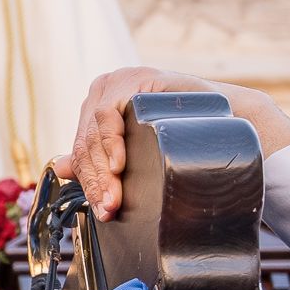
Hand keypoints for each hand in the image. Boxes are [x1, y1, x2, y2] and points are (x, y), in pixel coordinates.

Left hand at [54, 67, 289, 219]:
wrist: (229, 119)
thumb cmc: (183, 136)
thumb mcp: (137, 152)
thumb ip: (99, 158)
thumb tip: (59, 167)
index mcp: (96, 105)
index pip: (82, 150)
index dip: (89, 183)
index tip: (102, 211)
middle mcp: (101, 89)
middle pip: (86, 143)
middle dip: (98, 181)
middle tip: (110, 210)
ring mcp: (116, 81)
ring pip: (93, 133)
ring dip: (103, 170)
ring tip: (115, 197)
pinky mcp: (132, 79)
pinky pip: (108, 114)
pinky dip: (110, 142)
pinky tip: (120, 165)